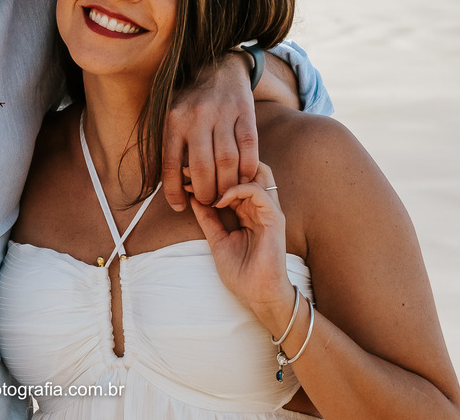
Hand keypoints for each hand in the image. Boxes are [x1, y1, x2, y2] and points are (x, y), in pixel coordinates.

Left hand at [162, 51, 257, 210]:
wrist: (219, 66)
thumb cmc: (189, 100)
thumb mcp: (167, 117)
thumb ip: (158, 149)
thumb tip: (147, 184)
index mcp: (173, 120)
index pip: (170, 164)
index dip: (174, 191)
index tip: (179, 207)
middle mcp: (197, 117)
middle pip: (202, 167)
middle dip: (205, 192)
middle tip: (208, 201)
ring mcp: (223, 114)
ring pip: (227, 160)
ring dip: (227, 185)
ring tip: (224, 194)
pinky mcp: (245, 113)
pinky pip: (249, 148)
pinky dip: (247, 168)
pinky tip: (243, 178)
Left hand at [189, 162, 291, 321]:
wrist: (258, 296)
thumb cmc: (242, 273)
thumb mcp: (217, 239)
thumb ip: (208, 218)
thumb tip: (192, 197)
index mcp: (248, 210)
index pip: (234, 178)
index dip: (210, 172)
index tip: (184, 174)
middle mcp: (260, 206)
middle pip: (246, 168)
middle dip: (219, 164)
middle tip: (191, 167)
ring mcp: (269, 210)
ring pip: (255, 172)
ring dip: (227, 173)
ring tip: (203, 180)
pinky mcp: (275, 218)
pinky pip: (258, 192)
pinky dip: (237, 190)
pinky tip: (219, 200)